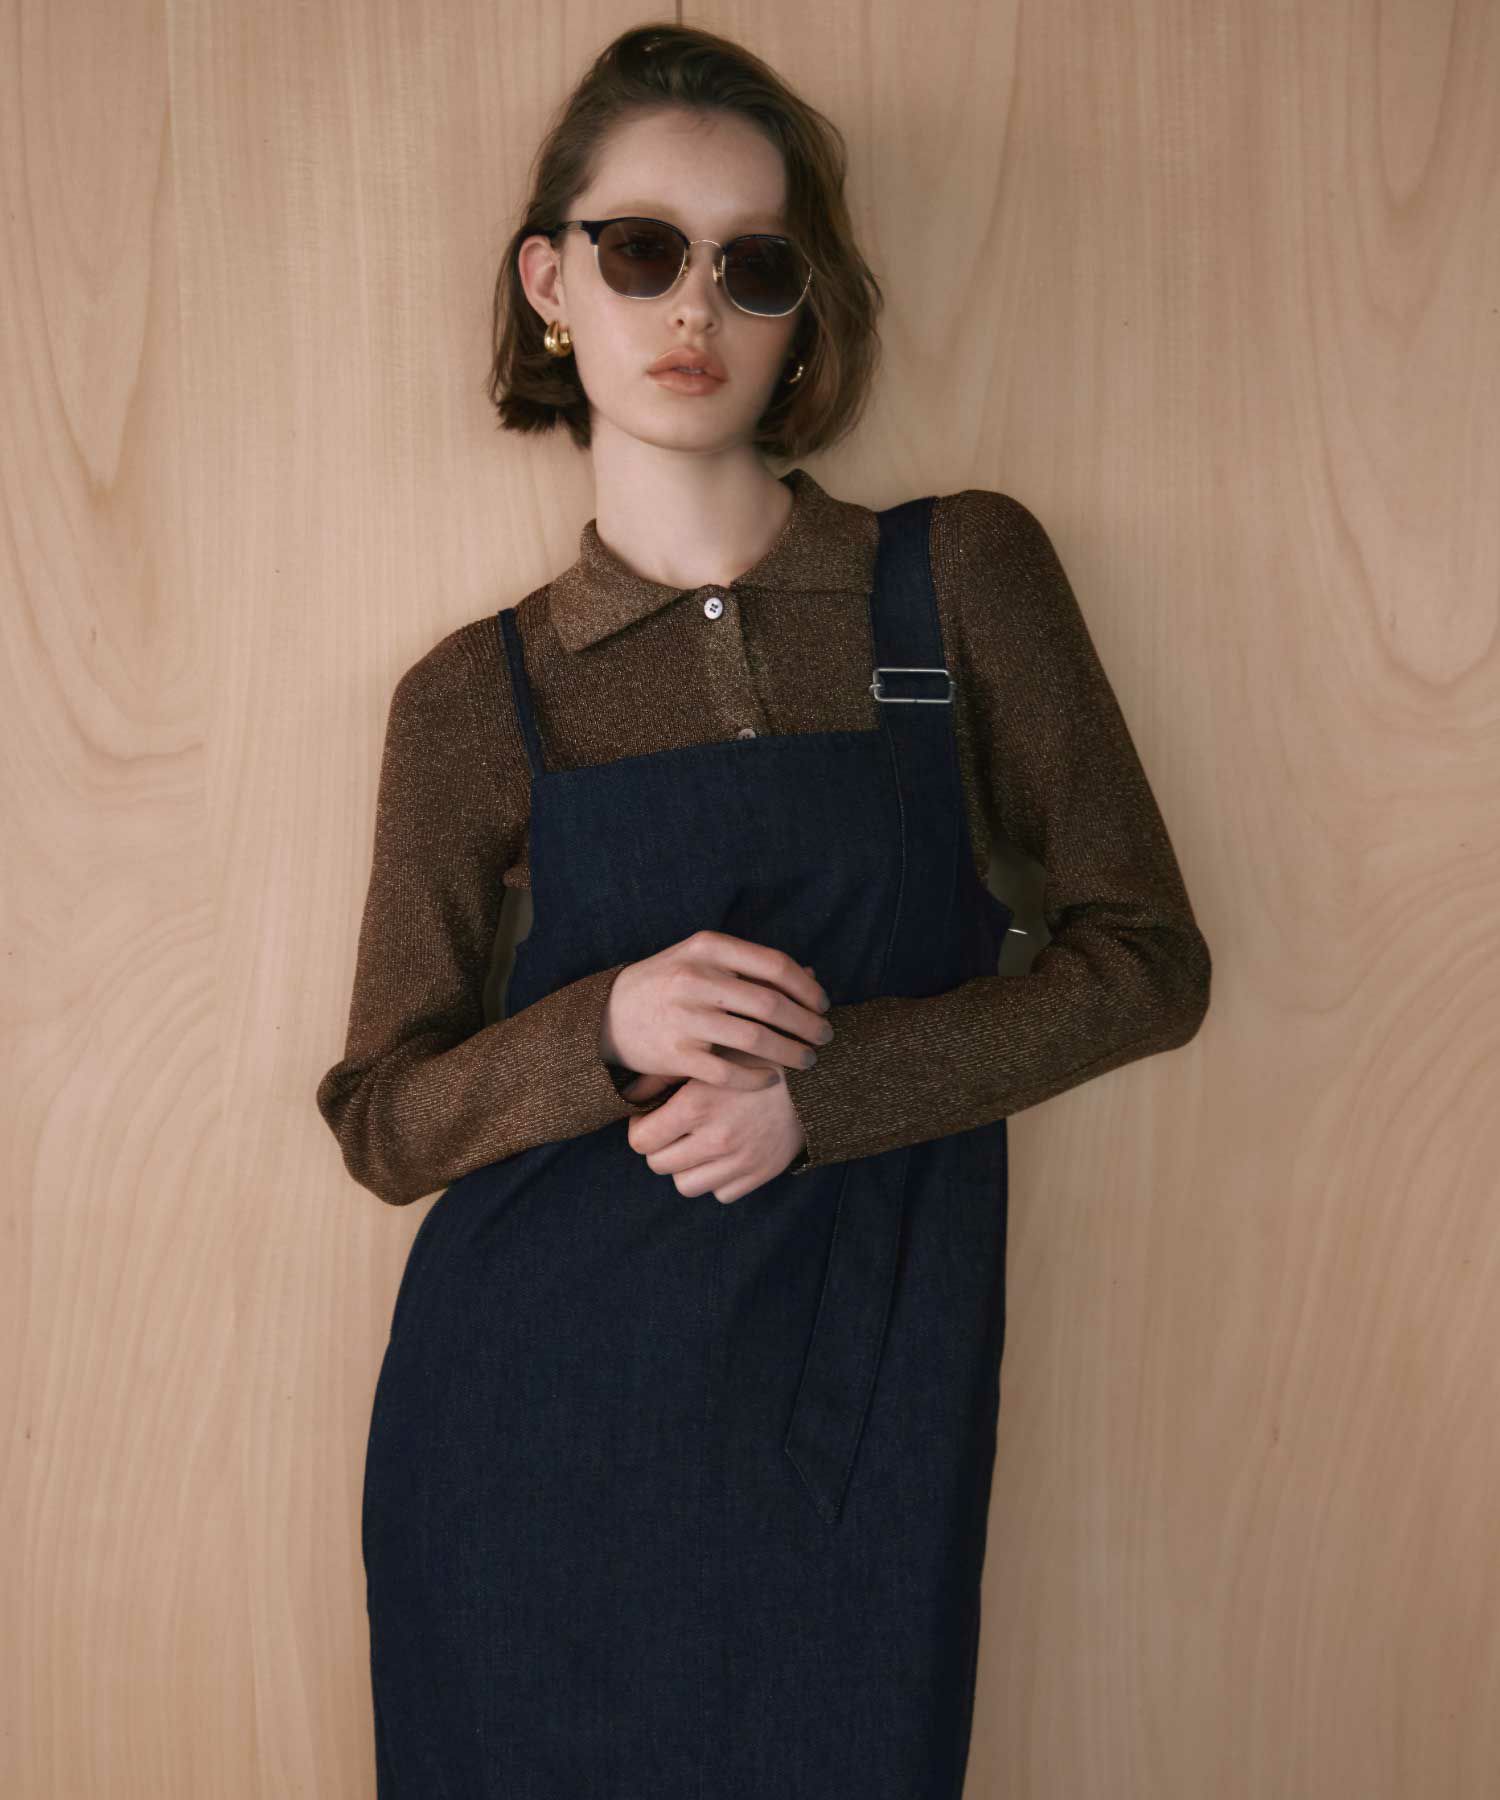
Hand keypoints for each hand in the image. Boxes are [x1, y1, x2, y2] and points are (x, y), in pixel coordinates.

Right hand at [601, 933, 831, 1090]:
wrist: (609, 1015)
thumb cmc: (668, 983)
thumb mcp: (702, 959)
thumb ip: (751, 965)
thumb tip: (810, 976)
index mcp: (708, 947)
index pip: (775, 966)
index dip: (808, 989)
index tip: (823, 1005)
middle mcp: (696, 978)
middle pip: (771, 1005)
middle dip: (807, 1025)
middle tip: (825, 1037)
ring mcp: (685, 1018)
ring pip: (756, 1040)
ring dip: (791, 1054)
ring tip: (807, 1060)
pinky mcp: (676, 1054)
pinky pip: (729, 1072)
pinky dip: (757, 1078)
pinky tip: (772, 1079)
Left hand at [624, 1046, 806, 1204]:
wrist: (816, 1076)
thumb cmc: (756, 1057)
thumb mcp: (711, 1054)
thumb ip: (666, 1074)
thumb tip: (631, 1093)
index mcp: (696, 1106)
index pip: (641, 1141)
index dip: (640, 1129)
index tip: (649, 1119)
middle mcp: (714, 1139)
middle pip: (659, 1165)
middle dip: (660, 1148)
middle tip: (673, 1131)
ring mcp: (738, 1161)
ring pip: (686, 1186)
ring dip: (687, 1168)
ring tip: (698, 1145)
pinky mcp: (760, 1174)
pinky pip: (722, 1193)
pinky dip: (719, 1178)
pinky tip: (727, 1155)